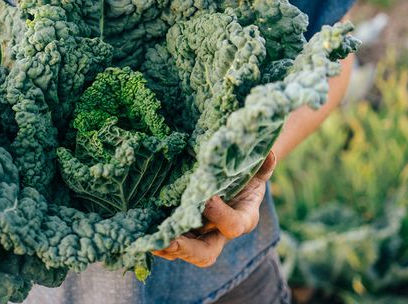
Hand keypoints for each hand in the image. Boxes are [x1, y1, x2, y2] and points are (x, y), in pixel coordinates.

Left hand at [152, 151, 276, 267]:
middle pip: (206, 253)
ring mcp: (199, 236)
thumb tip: (268, 154)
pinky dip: (156, 239)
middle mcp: (219, 233)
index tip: (207, 198)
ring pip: (183, 252)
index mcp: (243, 218)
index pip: (234, 225)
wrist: (234, 179)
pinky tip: (140, 232)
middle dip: (187, 249)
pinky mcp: (183, 232)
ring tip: (148, 240)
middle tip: (169, 240)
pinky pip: (169, 242)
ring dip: (165, 247)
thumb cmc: (246, 173)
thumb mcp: (256, 168)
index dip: (221, 215)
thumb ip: (262, 165)